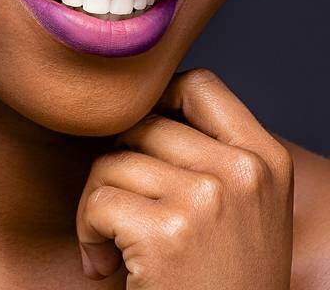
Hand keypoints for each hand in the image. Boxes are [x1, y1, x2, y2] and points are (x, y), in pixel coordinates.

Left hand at [75, 68, 294, 288]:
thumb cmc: (221, 279)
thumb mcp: (241, 208)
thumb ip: (206, 154)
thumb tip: (134, 105)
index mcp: (266, 160)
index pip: (199, 85)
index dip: (155, 104)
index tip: (137, 145)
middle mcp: (243, 172)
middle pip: (141, 125)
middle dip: (116, 167)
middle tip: (122, 216)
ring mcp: (208, 199)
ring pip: (111, 163)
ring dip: (97, 207)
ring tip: (118, 248)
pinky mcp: (169, 232)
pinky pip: (97, 202)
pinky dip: (88, 235)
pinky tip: (108, 266)